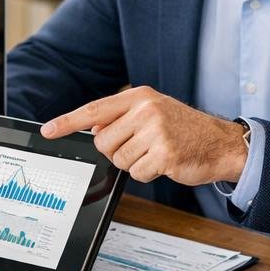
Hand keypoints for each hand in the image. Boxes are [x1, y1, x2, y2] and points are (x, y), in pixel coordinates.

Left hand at [41, 87, 248, 185]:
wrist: (221, 143)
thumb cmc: (183, 129)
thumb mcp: (152, 112)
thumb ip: (122, 118)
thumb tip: (92, 129)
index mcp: (139, 97)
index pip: (94, 110)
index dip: (67, 122)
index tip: (48, 131)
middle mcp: (145, 110)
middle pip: (102, 141)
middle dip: (116, 150)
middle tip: (140, 146)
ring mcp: (156, 131)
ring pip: (118, 159)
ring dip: (134, 163)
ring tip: (155, 152)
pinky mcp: (164, 154)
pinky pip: (137, 173)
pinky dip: (148, 174)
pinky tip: (164, 163)